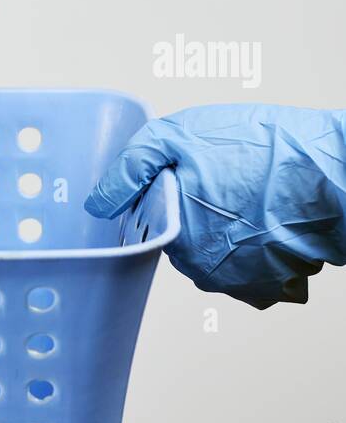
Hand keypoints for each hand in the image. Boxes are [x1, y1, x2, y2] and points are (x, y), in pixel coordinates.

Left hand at [85, 105, 345, 309]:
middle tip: (221, 179)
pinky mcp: (274, 286)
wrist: (328, 174)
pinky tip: (267, 217)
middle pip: (183, 239)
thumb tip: (99, 201)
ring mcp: (240, 283)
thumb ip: (132, 168)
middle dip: (196, 210)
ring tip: (249, 195)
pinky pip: (253, 268)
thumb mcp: (177, 136)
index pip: (148, 221)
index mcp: (173, 234)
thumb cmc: (261, 150)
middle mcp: (202, 269)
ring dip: (227, 228)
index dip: (164, 194)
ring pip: (218, 253)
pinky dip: (257, 245)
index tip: (184, 177)